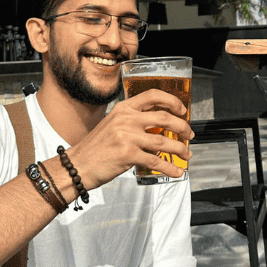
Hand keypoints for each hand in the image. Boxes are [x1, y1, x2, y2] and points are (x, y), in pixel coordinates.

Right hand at [69, 89, 193, 188]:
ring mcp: (127, 137)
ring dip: (180, 148)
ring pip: (164, 141)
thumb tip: (159, 128)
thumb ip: (133, 122)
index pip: (152, 95)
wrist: (77, 165)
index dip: (172, 101)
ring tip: (187, 154)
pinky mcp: (128, 155)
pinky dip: (169, 167)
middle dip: (182, 127)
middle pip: (164, 118)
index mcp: (123, 109)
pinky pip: (155, 161)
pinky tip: (176, 171)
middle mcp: (126, 119)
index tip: (182, 109)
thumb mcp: (113, 125)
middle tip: (189, 135)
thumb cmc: (96, 148)